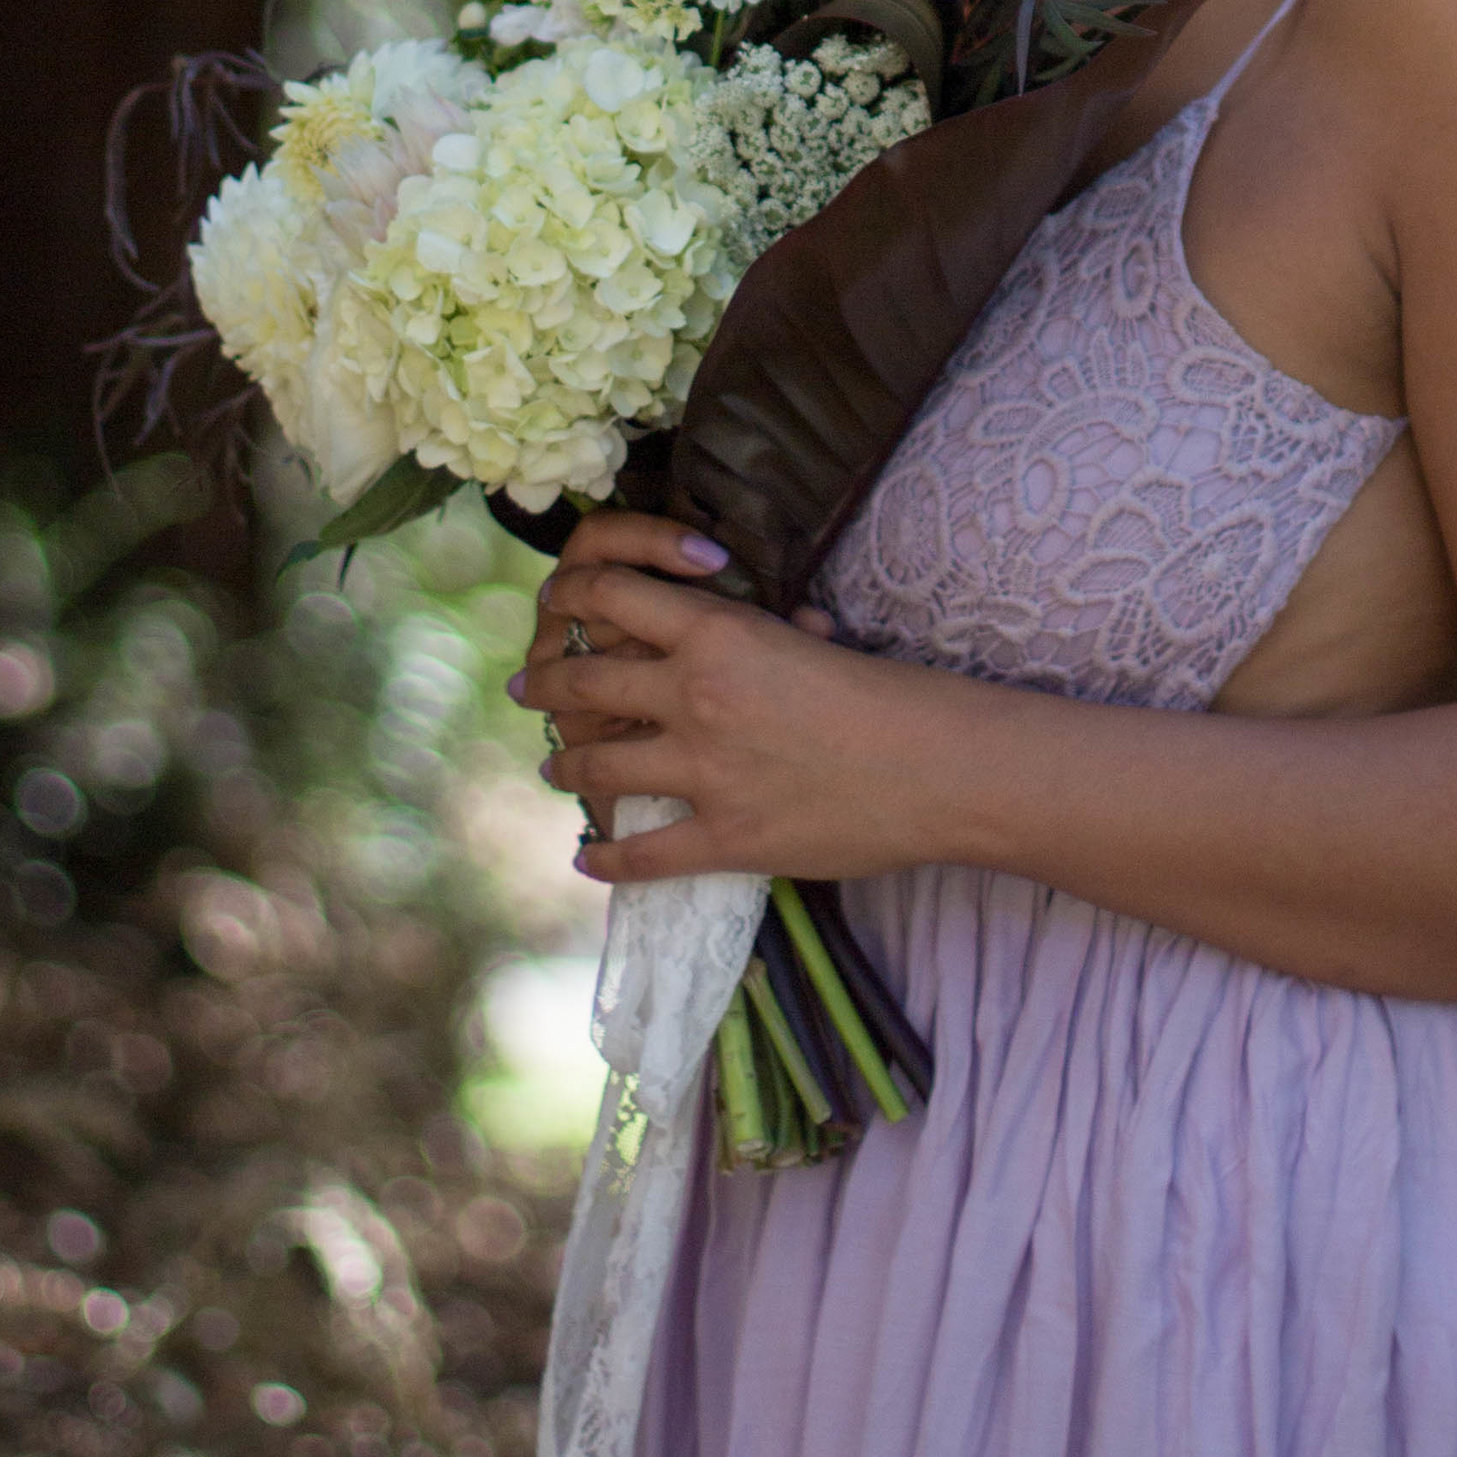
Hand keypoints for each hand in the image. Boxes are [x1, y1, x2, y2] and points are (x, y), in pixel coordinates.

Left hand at [506, 510, 932, 883]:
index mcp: (718, 632)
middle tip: (525, 688)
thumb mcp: (809, 640)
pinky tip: (589, 860)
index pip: (612, 595)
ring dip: (566, 766)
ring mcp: (703, 771)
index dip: (572, 598)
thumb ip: (761, 634)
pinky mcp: (723, 838)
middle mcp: (694, 695)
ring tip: (554, 768)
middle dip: (545, 686)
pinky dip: (607, 860)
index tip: (554, 606)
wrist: (931, 764)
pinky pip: (642, 854)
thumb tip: (752, 627)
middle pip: (586, 681)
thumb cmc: (885, 692)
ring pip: (599, 765)